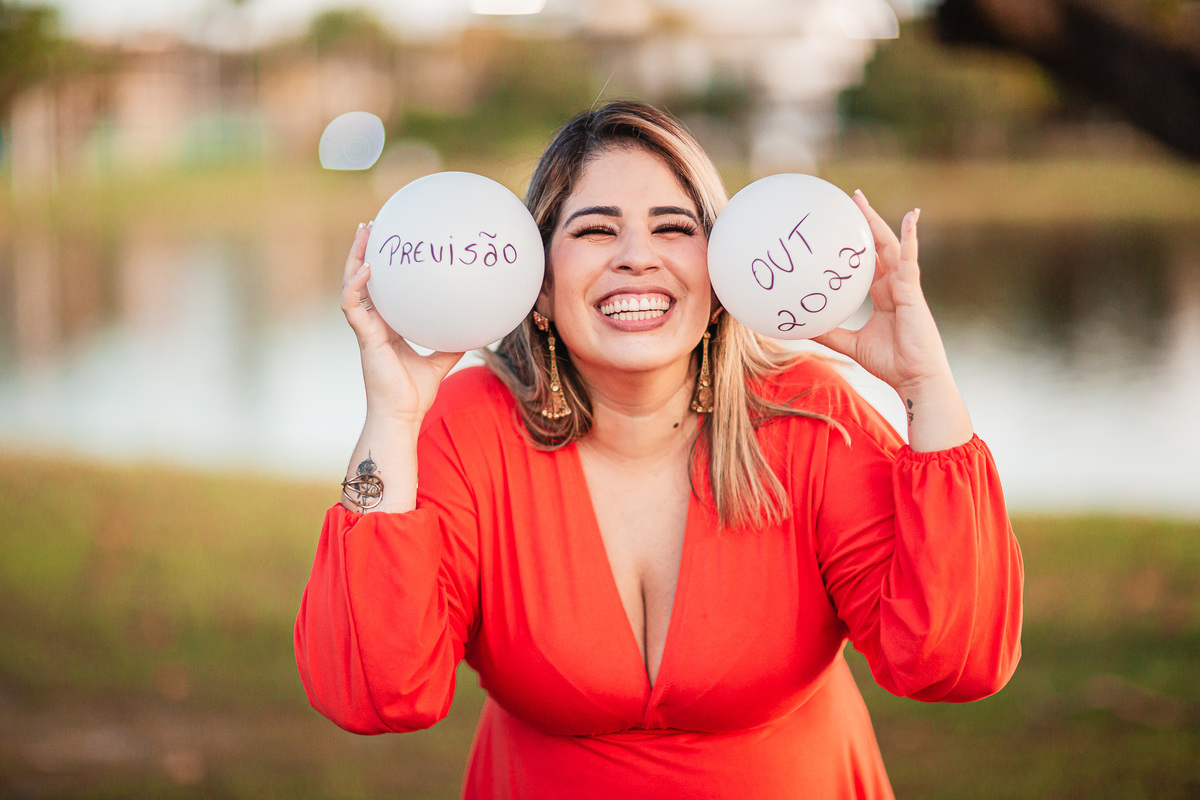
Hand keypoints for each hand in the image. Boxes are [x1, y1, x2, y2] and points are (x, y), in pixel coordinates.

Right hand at [341, 222, 462, 423]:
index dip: (380, 267)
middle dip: (363, 251)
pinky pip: (353, 306)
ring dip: (354, 258)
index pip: (381, 290)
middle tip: (371, 225)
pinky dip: (356, 286)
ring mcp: (365, 330)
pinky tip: (367, 268)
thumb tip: (476, 328)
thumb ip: (453, 344)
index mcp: (387, 328)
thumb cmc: (415, 395)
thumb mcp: (441, 363)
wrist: (401, 416)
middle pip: (362, 280)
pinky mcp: (363, 338)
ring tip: (364, 233)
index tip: (388, 243)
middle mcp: (373, 324)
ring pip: (351, 286)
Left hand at [814, 193, 972, 450]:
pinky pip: (910, 258)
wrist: (915, 379)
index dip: (858, 246)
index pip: (870, 264)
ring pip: (890, 246)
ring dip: (876, 222)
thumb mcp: (850, 344)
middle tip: (850, 200)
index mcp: (885, 296)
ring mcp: (906, 286)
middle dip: (866, 223)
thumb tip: (798, 326)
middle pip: (879, 247)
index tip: (843, 229)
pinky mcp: (913, 290)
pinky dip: (910, 236)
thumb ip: (829, 332)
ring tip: (860, 201)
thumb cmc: (890, 364)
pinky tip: (911, 216)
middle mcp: (896, 286)